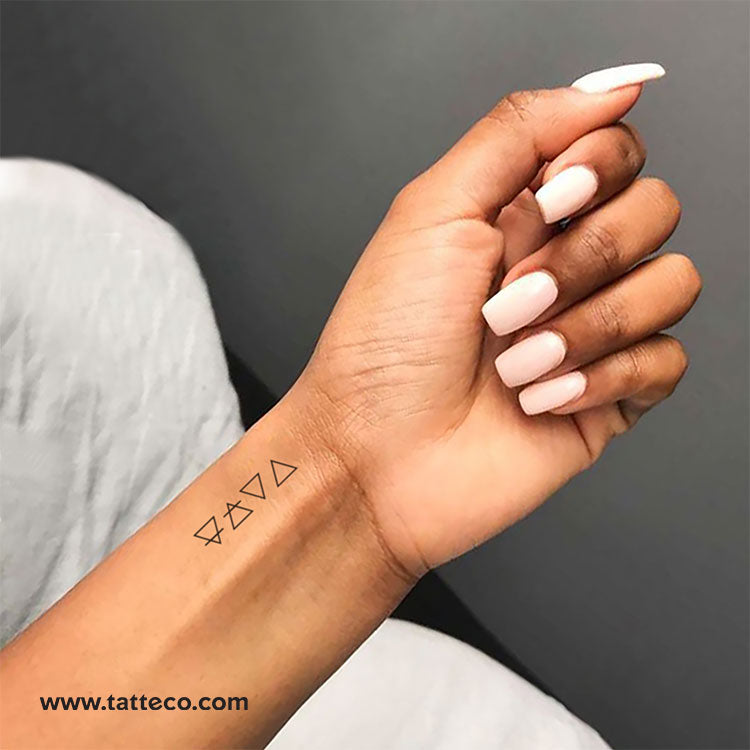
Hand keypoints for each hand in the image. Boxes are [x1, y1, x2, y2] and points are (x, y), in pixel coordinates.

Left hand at [294, 79, 700, 575]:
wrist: (374, 457)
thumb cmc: (383, 343)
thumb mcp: (433, 211)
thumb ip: (519, 133)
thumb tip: (615, 84)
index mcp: (522, 214)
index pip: (617, 149)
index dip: (600, 166)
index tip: (551, 198)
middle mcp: (563, 265)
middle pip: (655, 211)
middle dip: (581, 259)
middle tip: (506, 304)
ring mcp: (590, 331)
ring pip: (672, 284)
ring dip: (587, 326)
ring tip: (514, 364)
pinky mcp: (609, 395)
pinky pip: (666, 361)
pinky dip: (603, 377)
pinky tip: (541, 397)